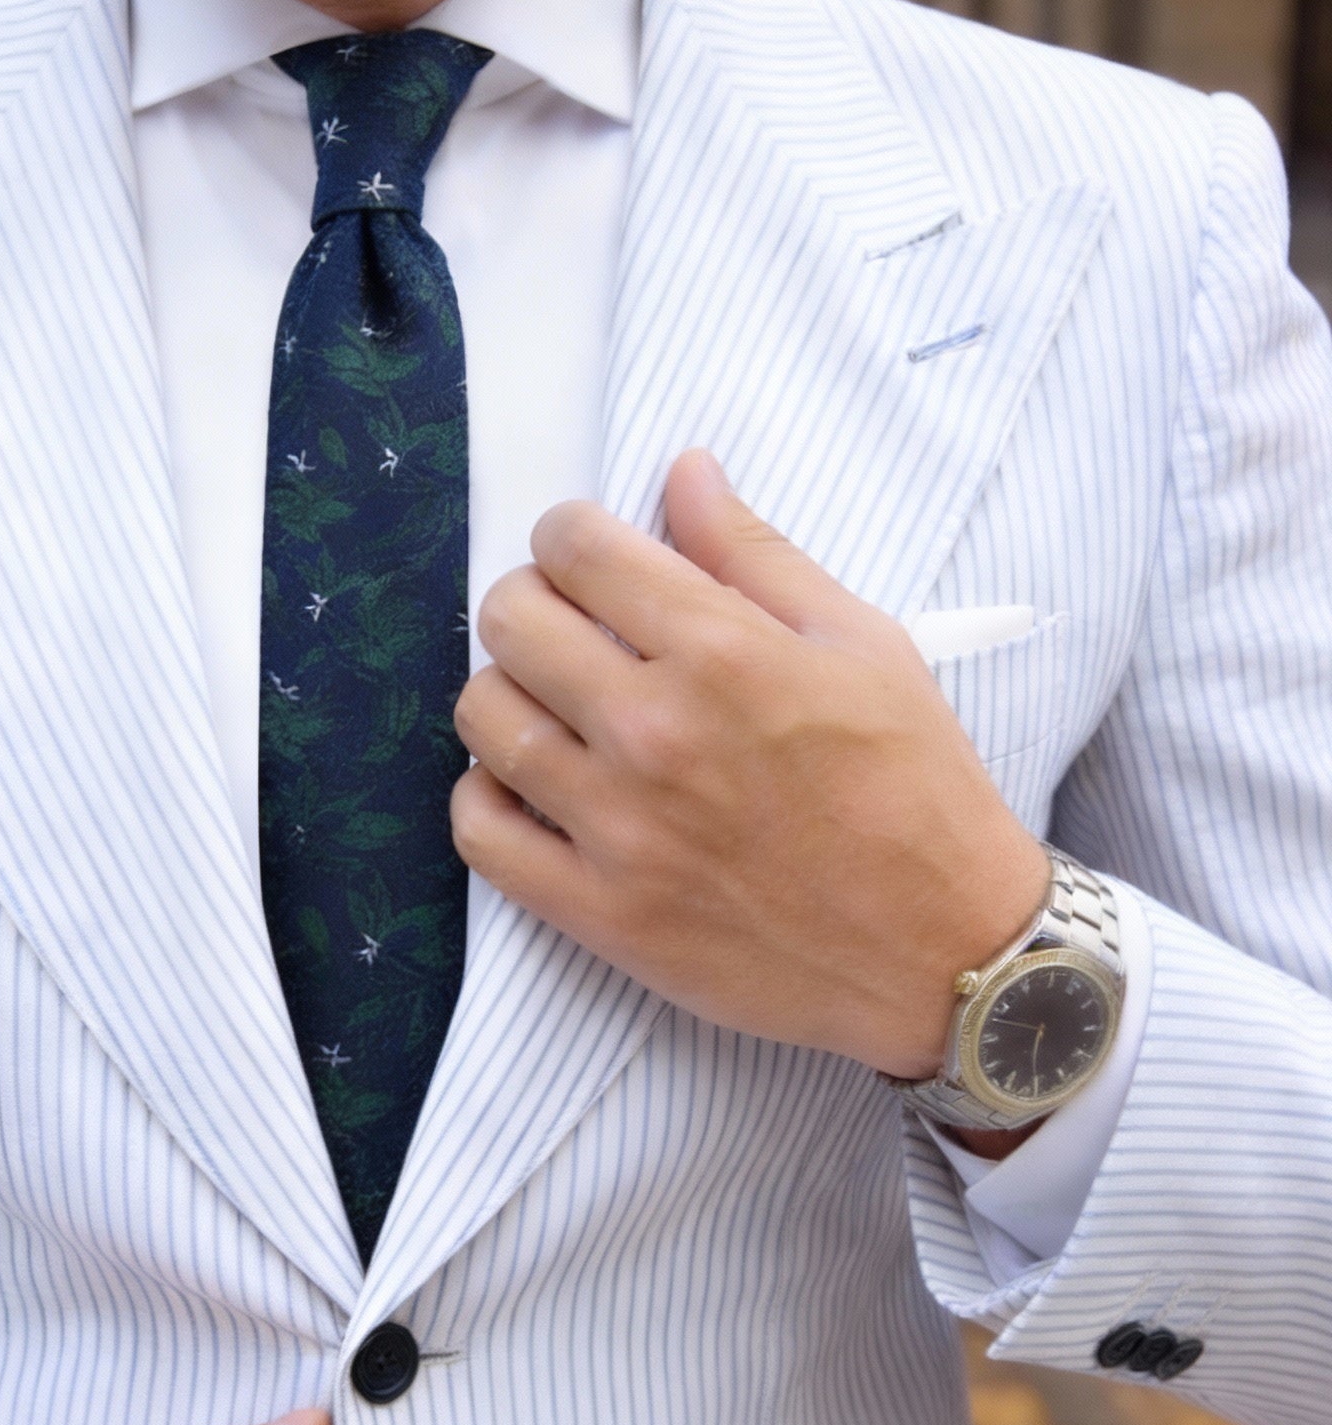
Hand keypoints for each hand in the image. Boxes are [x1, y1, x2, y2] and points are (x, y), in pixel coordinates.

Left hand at [451, 449, 1046, 1083]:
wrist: (944, 954)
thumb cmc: (916, 792)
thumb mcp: (864, 645)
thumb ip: (756, 554)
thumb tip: (684, 471)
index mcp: (722, 652)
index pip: (576, 548)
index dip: (570, 536)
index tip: (588, 557)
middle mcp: (654, 732)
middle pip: (510, 620)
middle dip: (531, 602)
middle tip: (570, 629)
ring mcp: (617, 827)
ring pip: (482, 716)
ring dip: (506, 694)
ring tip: (554, 708)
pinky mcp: (598, 911)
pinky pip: (479, 833)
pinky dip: (487, 798)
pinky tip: (531, 787)